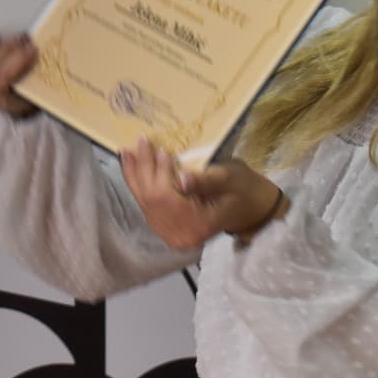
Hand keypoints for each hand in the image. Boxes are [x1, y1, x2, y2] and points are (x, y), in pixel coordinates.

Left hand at [119, 138, 286, 250]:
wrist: (250, 209)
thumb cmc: (243, 189)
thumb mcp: (229, 179)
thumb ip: (205, 181)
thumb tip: (181, 179)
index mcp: (198, 225)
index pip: (167, 198)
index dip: (159, 172)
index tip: (158, 147)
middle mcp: (181, 236)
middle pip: (152, 200)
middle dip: (143, 169)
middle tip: (140, 141)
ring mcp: (172, 235)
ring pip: (145, 202)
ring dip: (135, 176)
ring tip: (127, 153)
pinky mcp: (167, 229)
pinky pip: (147, 206)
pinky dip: (138, 185)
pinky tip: (132, 168)